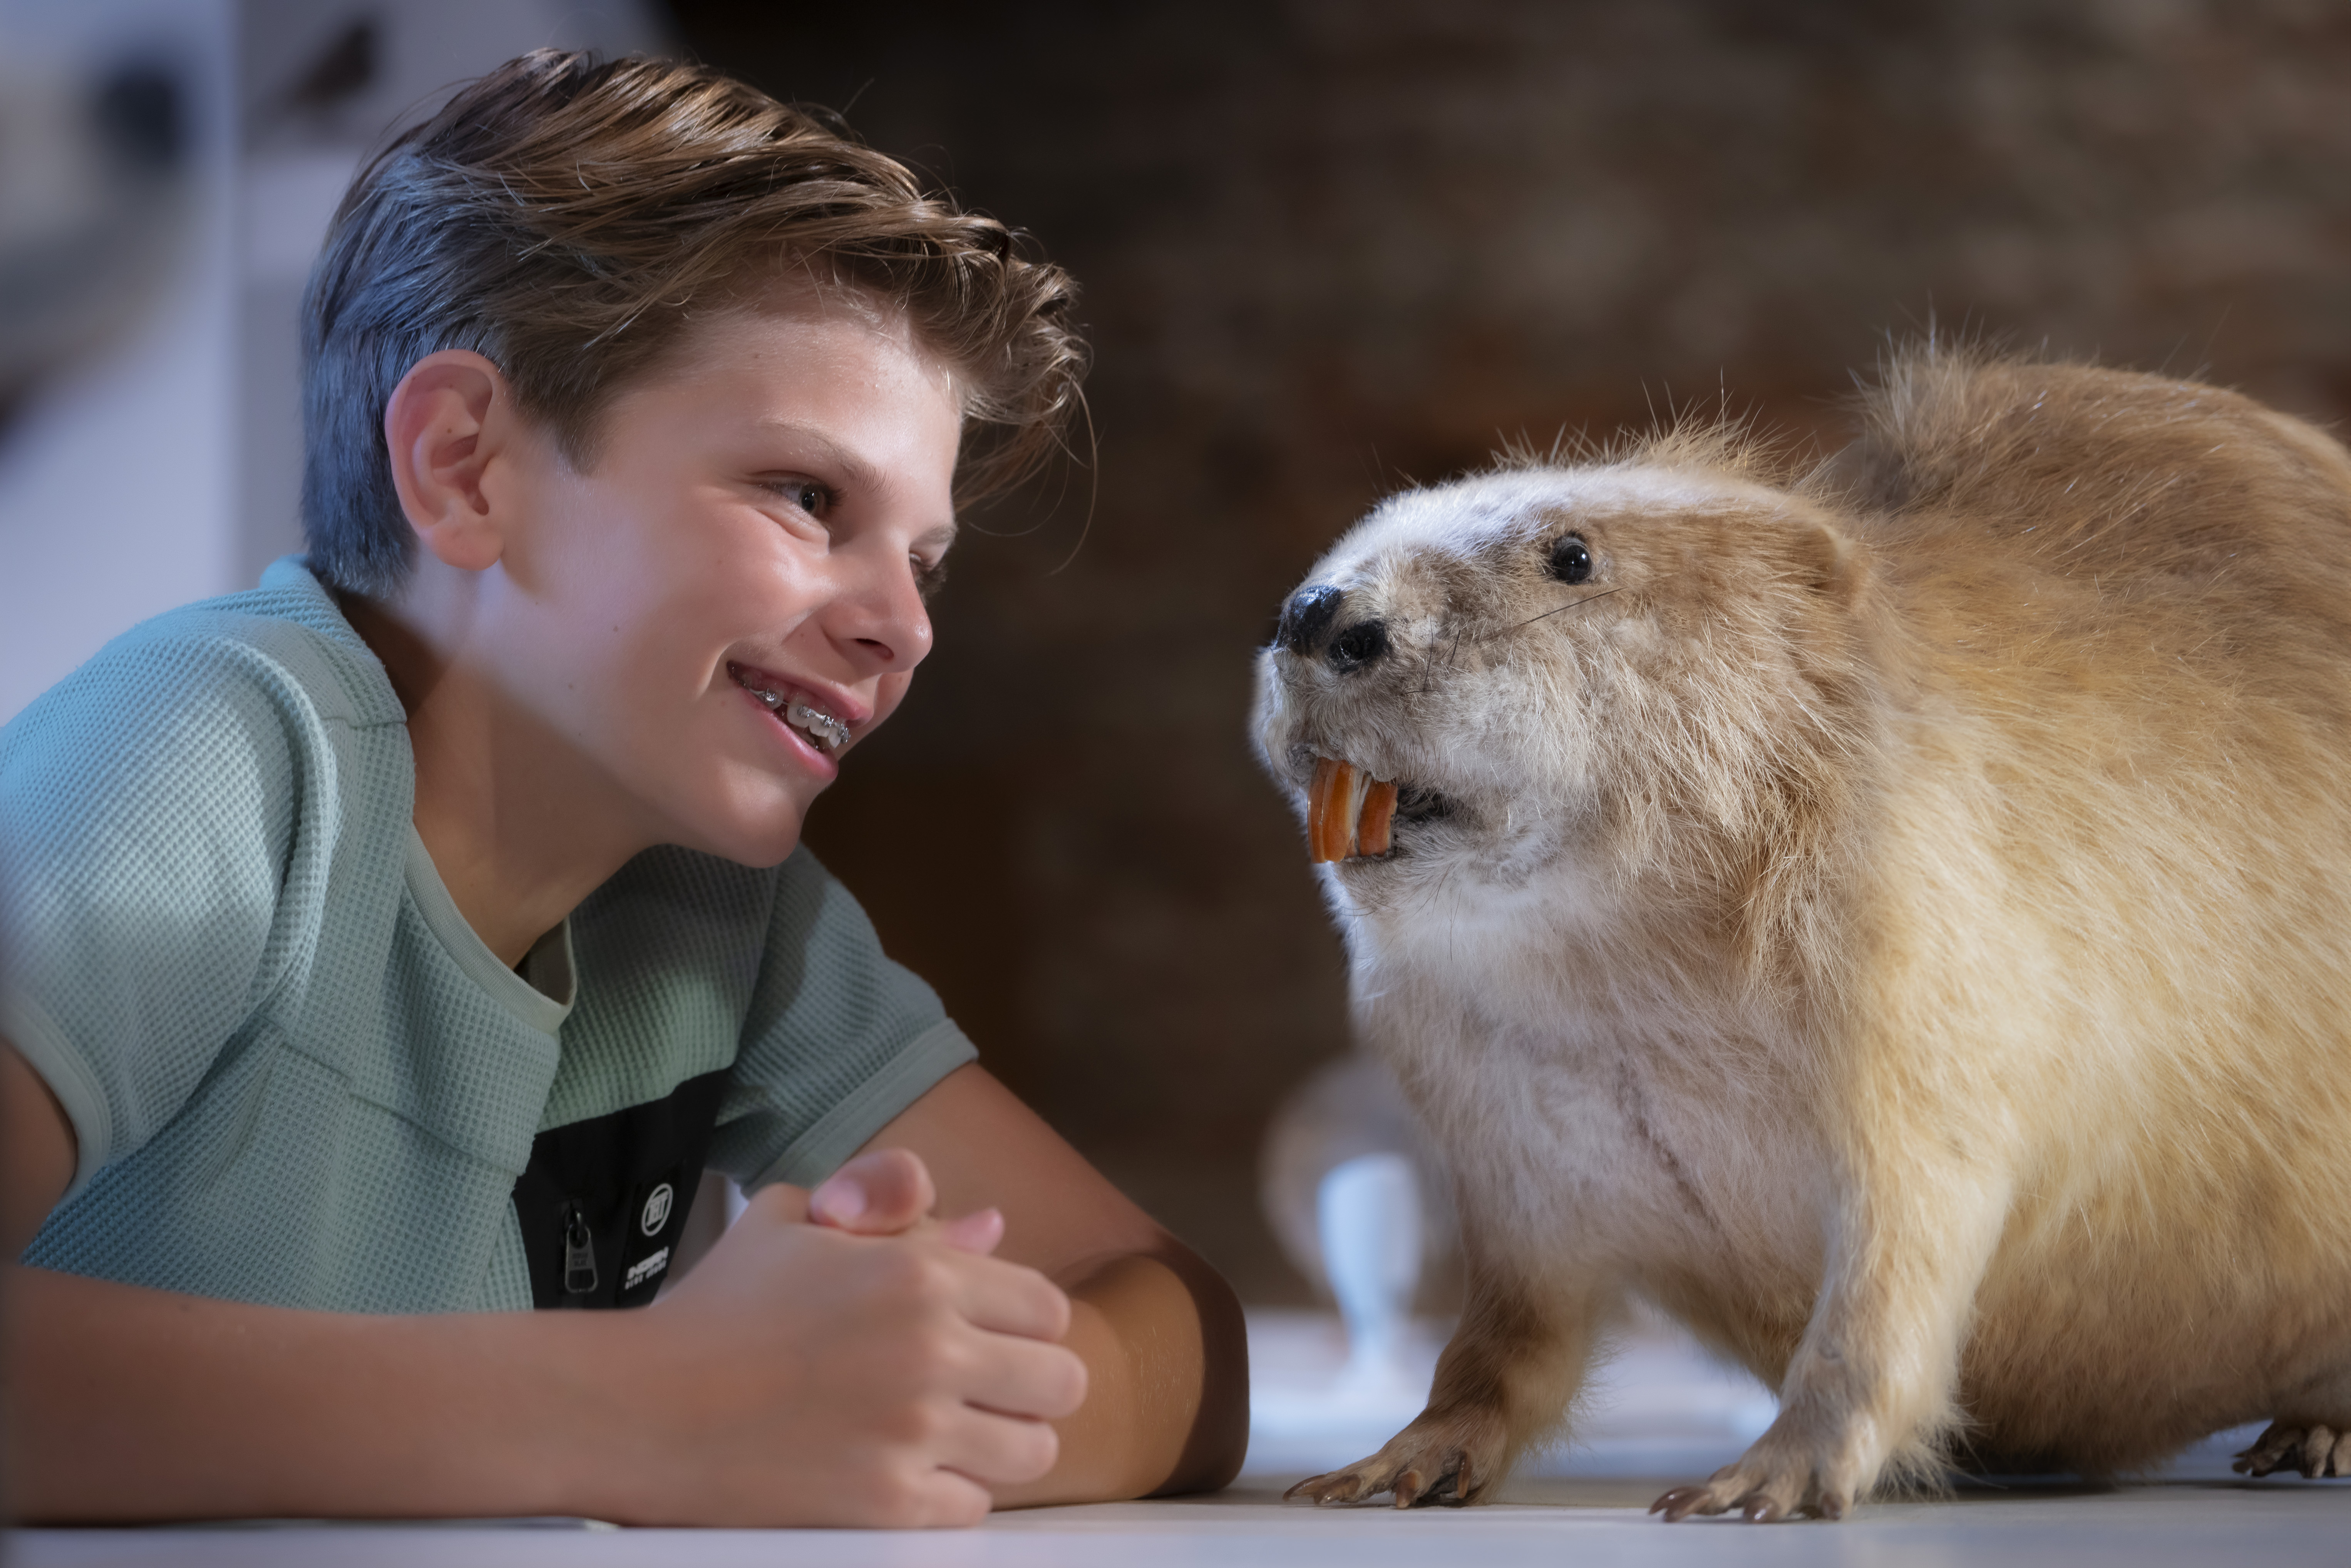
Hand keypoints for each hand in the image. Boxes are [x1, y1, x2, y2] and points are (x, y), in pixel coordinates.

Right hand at [589, 1155, 1082, 1526]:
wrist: (640, 1405)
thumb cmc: (719, 1307)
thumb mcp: (802, 1225)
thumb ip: (902, 1215)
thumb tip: (992, 1228)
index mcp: (920, 1274)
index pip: (1047, 1308)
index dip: (1024, 1324)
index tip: (992, 1336)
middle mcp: (932, 1350)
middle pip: (1062, 1382)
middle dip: (1030, 1386)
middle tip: (987, 1393)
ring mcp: (913, 1432)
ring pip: (1033, 1452)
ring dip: (1001, 1446)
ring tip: (954, 1439)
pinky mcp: (886, 1505)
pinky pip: (973, 1508)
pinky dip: (951, 1496)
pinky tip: (908, 1476)